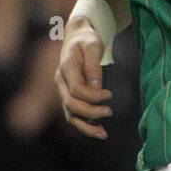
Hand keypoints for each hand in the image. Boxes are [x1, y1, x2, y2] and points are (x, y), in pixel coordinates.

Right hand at [54, 16, 112, 138]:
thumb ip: (94, 66)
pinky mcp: (69, 96)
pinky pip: (74, 114)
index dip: (93, 97)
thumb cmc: (87, 39)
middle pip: (71, 105)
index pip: (76, 90)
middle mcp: (61, 81)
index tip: (109, 95)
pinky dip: (84, 124)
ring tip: (103, 134)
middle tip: (110, 112)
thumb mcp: (93, 46)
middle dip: (91, 112)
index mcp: (66, 68)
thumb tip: (97, 88)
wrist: (77, 36)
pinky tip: (98, 129)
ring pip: (70, 114)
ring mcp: (63, 90)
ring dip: (86, 126)